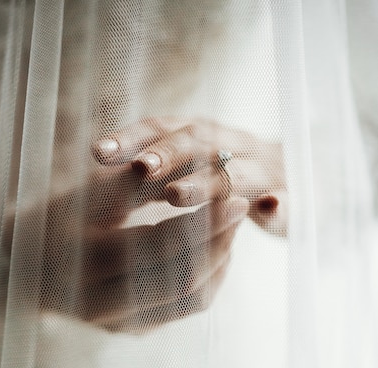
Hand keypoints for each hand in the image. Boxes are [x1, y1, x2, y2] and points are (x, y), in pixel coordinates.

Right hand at [9, 157, 247, 332]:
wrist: (21, 268)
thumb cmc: (54, 220)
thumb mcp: (89, 194)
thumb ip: (142, 182)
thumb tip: (203, 167)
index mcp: (89, 263)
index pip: (165, 244)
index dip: (206, 221)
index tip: (235, 195)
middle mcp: (104, 303)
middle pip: (185, 276)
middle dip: (221, 241)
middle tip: (241, 209)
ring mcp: (118, 323)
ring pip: (192, 299)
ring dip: (220, 262)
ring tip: (230, 229)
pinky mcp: (130, 329)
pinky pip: (184, 309)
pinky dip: (207, 280)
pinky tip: (214, 253)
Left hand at [94, 117, 286, 235]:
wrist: (300, 181)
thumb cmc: (230, 179)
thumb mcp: (192, 167)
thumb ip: (154, 169)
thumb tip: (99, 161)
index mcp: (202, 139)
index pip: (162, 130)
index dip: (131, 139)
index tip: (97, 152)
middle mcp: (231, 147)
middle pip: (197, 142)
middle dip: (166, 154)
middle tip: (139, 168)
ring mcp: (264, 171)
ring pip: (236, 174)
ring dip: (206, 183)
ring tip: (175, 196)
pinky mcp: (290, 199)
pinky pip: (287, 202)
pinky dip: (280, 205)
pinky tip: (272, 207)